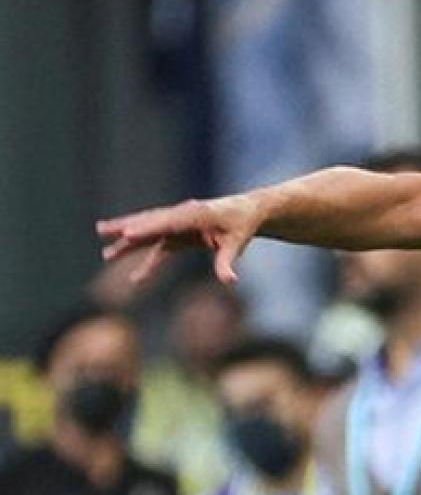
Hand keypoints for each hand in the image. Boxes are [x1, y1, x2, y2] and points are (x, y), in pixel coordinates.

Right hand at [97, 193, 262, 285]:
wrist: (246, 213)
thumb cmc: (242, 225)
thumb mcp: (237, 243)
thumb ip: (227, 262)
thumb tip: (230, 281)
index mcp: (196, 213)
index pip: (168, 221)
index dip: (147, 228)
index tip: (128, 234)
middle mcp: (182, 215)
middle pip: (150, 222)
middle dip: (125, 227)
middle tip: (101, 231)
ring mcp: (177, 224)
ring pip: (148, 232)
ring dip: (127, 241)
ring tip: (106, 253)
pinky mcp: (178, 235)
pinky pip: (158, 248)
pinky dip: (146, 261)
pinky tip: (136, 278)